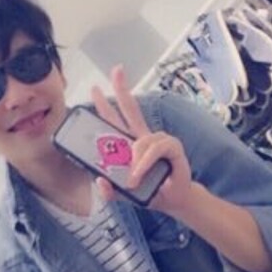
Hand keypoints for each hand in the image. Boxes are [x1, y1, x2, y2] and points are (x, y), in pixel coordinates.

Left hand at [91, 65, 192, 213]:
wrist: (174, 200)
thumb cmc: (150, 191)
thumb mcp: (123, 193)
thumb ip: (109, 189)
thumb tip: (99, 180)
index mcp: (130, 142)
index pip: (117, 117)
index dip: (107, 103)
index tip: (97, 87)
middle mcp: (144, 136)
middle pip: (130, 108)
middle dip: (122, 89)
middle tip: (116, 71)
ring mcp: (159, 139)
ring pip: (140, 139)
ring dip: (134, 160)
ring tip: (132, 179)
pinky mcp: (172, 147)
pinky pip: (154, 148)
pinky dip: (145, 162)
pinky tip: (139, 172)